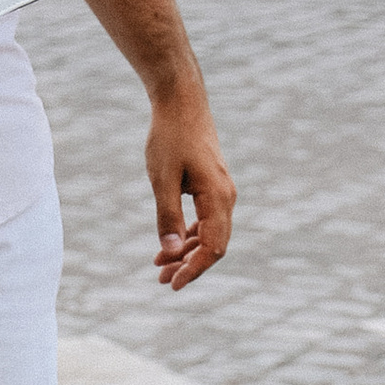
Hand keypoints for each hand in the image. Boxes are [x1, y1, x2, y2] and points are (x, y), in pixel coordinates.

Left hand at [146, 91, 235, 291]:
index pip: (212, 248)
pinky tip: (169, 242)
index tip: (172, 285)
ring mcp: (220, 190)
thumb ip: (167, 216)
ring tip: (159, 266)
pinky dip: (188, 234)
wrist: (181, 99)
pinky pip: (205, 219)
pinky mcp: (212, 184)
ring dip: (186, 251)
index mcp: (217, 197)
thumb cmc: (170, 136)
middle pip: (213, 244)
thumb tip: (170, 253)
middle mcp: (225, 196)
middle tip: (162, 281)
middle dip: (189, 265)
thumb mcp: (162, 178)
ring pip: (209, 233)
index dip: (193, 270)